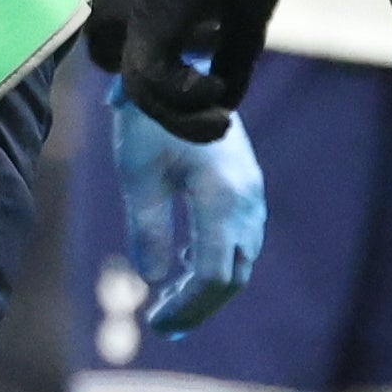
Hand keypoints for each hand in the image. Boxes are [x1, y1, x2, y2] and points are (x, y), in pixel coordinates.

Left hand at [104, 79, 269, 335]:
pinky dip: (217, 260)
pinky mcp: (247, 185)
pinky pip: (240, 238)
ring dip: (209, 285)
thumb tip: (154, 281)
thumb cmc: (153, 120)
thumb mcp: (139, 176)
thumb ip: (149, 230)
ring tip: (173, 301)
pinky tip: (186, 263)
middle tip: (163, 323)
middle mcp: (247, 200)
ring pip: (240, 259)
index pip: (213, 276)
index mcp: (223, 200)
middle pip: (232, 275)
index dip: (188, 307)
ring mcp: (252, 192)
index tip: (157, 322)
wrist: (183, 68)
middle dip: (199, 305)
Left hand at [111, 0, 283, 142]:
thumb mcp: (246, 13)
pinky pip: (151, 77)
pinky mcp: (147, 23)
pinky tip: (213, 89)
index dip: (169, 73)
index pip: (145, 38)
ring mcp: (141, 12)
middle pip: (133, 65)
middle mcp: (142, 1)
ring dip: (178, 114)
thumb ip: (234, 55)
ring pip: (141, 82)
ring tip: (219, 123)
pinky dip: (182, 94)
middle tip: (216, 123)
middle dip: (172, 106)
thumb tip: (228, 99)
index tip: (210, 92)